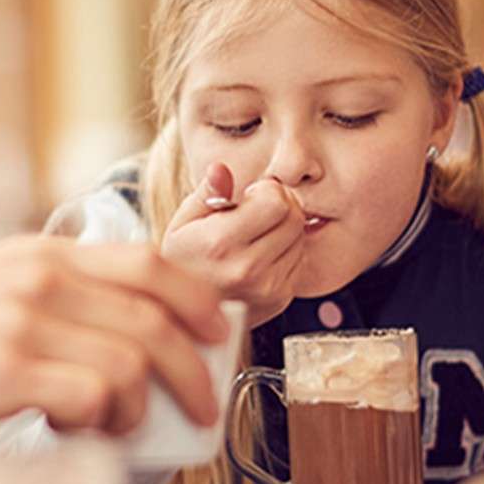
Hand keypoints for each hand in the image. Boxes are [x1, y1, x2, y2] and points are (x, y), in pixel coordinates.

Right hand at [0, 235, 229, 442]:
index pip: (151, 263)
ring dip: (140, 408)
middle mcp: (40, 278)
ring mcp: (22, 321)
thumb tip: (128, 331)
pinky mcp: (1, 369)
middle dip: (194, 373)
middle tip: (200, 408)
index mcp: (44, 254)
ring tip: (116, 426)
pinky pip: (90, 397)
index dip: (199, 300)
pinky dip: (101, 424)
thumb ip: (58, 294)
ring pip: (131, 362)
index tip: (216, 331)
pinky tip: (79, 432)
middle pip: (156, 319)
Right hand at [160, 163, 305, 326]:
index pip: (276, 202)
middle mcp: (247, 268)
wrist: (184, 316)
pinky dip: (286, 252)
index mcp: (220, 243)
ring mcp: (267, 288)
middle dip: (281, 205)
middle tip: (259, 210)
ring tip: (257, 235)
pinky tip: (261, 255)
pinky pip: (300, 261)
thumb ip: (206, 193)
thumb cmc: (181, 262)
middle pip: (294, 217)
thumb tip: (221, 168)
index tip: (250, 196)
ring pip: (301, 238)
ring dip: (285, 229)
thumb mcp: (182, 223)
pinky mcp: (280, 299)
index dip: (267, 191)